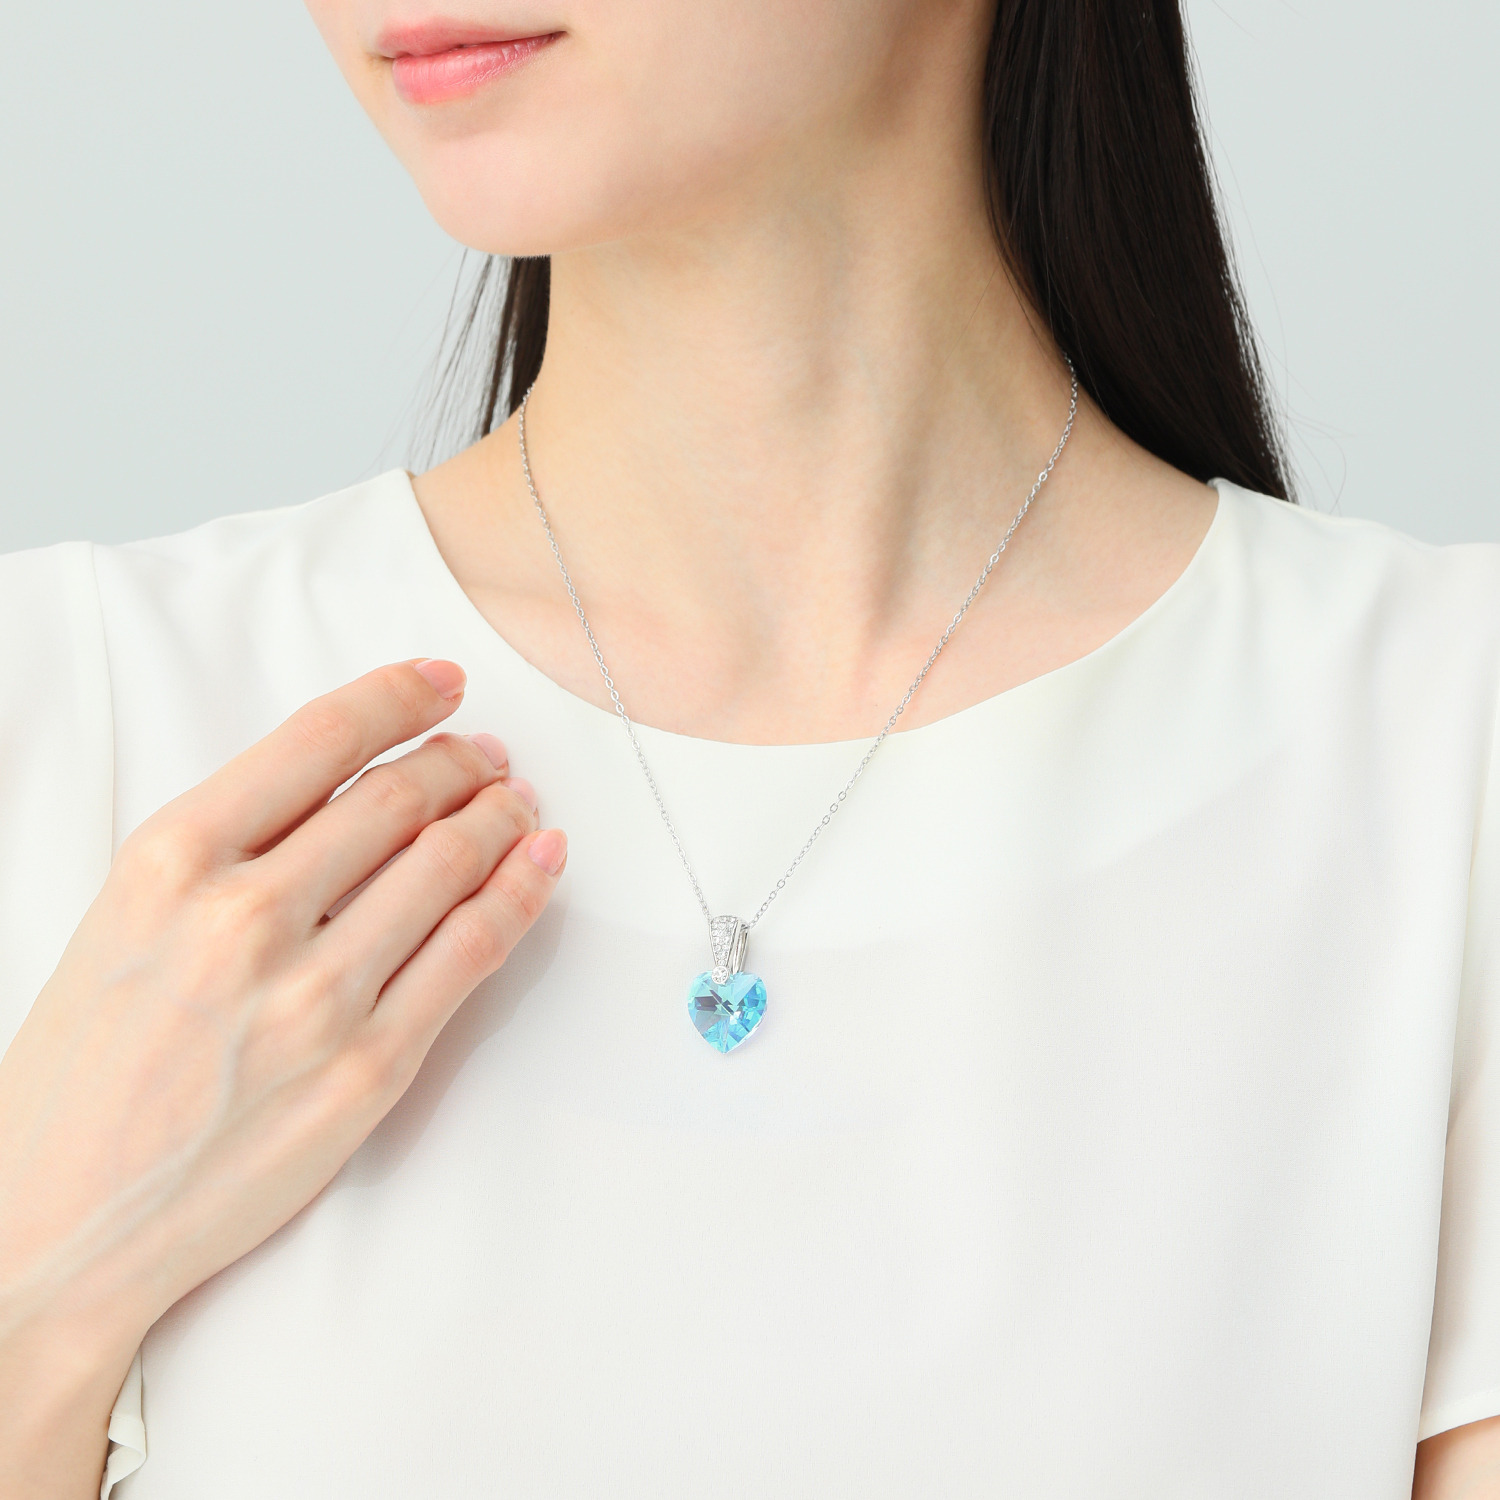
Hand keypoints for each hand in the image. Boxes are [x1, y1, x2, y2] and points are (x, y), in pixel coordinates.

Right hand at [0, 660, 565, 1494]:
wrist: (61, 1220)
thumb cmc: (87, 1066)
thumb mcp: (128, 918)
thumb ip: (233, 845)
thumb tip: (354, 783)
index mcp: (173, 861)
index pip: (319, 739)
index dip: (399, 697)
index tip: (442, 682)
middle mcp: (246, 917)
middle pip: (399, 798)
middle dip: (462, 761)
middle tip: (488, 756)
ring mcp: (314, 997)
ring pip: (449, 865)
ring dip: (502, 818)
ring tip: (519, 804)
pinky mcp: (368, 1069)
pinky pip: (472, 953)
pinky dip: (521, 894)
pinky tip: (540, 863)